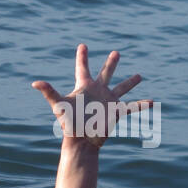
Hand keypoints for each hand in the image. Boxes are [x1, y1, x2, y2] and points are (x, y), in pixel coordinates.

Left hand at [32, 44, 151, 147]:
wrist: (81, 141)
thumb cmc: (68, 124)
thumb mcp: (59, 105)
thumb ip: (49, 92)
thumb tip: (35, 83)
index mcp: (85, 87)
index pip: (83, 68)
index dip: (82, 57)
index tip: (83, 45)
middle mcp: (98, 91)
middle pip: (105, 73)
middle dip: (111, 63)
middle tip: (116, 53)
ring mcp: (108, 101)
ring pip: (122, 88)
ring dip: (130, 82)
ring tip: (139, 76)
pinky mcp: (116, 112)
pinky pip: (132, 107)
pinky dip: (142, 105)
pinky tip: (152, 102)